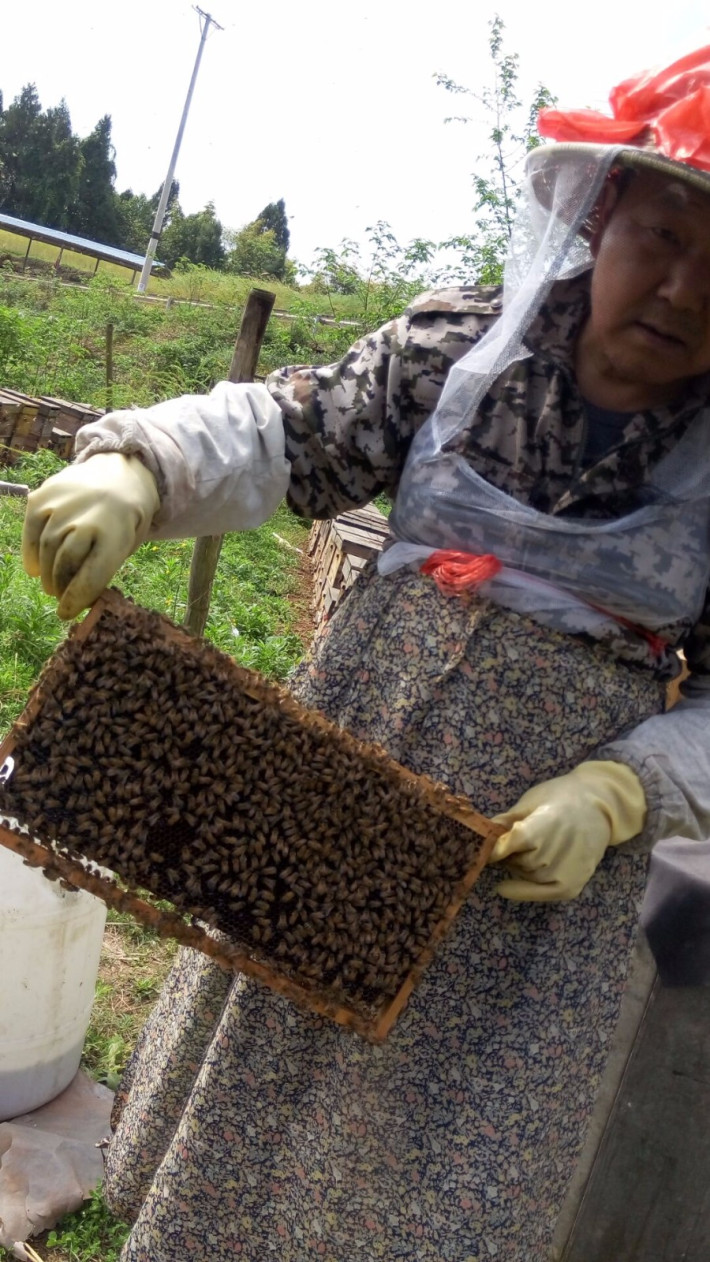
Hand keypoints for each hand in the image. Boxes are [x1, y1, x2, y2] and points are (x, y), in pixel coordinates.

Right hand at [22, 453, 159, 618]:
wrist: (119, 475)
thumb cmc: (124, 521)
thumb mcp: (126, 546)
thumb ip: (104, 570)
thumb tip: (78, 603)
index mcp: (117, 533)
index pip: (91, 576)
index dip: (76, 599)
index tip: (66, 613)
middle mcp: (88, 516)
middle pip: (65, 563)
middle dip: (60, 587)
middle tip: (60, 597)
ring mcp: (63, 503)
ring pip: (47, 549)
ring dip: (46, 574)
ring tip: (51, 585)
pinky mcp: (43, 494)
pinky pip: (32, 530)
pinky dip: (31, 553)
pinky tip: (36, 568)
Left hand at [490, 761, 645, 901]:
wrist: (599, 807)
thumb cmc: (560, 798)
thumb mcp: (530, 801)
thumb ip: (506, 820)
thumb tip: (479, 832)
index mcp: (545, 825)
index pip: (510, 844)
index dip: (494, 848)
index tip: (483, 849)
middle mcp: (555, 852)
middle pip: (516, 861)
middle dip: (511, 853)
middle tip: (521, 840)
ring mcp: (564, 872)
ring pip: (525, 875)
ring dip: (521, 866)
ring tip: (536, 849)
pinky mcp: (571, 886)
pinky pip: (538, 893)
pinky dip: (521, 890)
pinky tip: (504, 887)